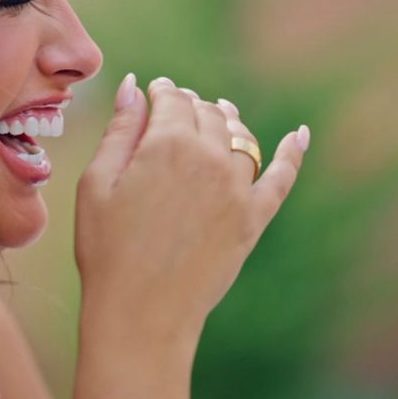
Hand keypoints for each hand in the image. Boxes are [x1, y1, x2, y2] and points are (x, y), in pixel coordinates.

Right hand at [74, 74, 307, 342]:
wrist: (142, 313)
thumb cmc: (107, 249)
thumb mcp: (96, 183)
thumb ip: (119, 130)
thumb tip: (133, 85)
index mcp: (167, 144)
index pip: (172, 99)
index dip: (162, 90)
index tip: (155, 89)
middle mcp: (209, 158)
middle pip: (206, 114)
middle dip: (191, 104)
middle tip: (179, 105)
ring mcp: (237, 189)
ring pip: (240, 138)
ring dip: (228, 121)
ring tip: (220, 114)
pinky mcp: (254, 219)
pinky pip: (282, 177)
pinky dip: (293, 153)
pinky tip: (301, 135)